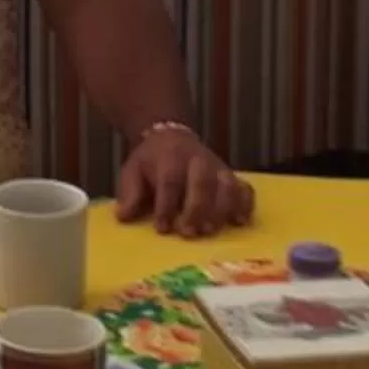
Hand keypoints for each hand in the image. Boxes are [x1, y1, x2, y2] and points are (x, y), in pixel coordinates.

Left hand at [115, 127, 254, 238]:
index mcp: (169, 158)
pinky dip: (245, 204)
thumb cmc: (151, 162)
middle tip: (189, 232)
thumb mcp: (133, 170)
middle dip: (196, 208)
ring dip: (221, 209)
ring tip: (211, 230)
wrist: (170, 135)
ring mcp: (218, 168)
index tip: (162, 228)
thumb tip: (123, 216)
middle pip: (201, 182)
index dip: (167, 205)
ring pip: (226, 184)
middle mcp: (197, 160)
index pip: (170, 181)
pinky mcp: (232, 176)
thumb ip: (129, 193)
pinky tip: (240, 222)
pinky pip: (245, 188)